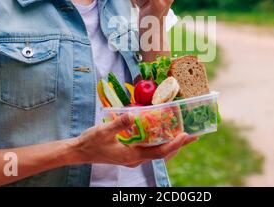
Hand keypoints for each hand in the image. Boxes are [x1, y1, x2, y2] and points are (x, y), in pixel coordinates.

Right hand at [71, 113, 196, 167]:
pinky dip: (160, 141)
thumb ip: (118, 124)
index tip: (186, 136)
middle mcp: (136, 158)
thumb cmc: (91, 142)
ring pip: (158, 151)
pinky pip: (151, 148)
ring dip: (172, 143)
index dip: (174, 145)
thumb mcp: (103, 131)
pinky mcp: (131, 152)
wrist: (80, 151)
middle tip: (194, 134)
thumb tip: (133, 115)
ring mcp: (134, 156)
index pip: (160, 153)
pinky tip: (163, 132)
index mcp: (132, 156)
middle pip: (163, 153)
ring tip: (184, 133)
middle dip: (179, 144)